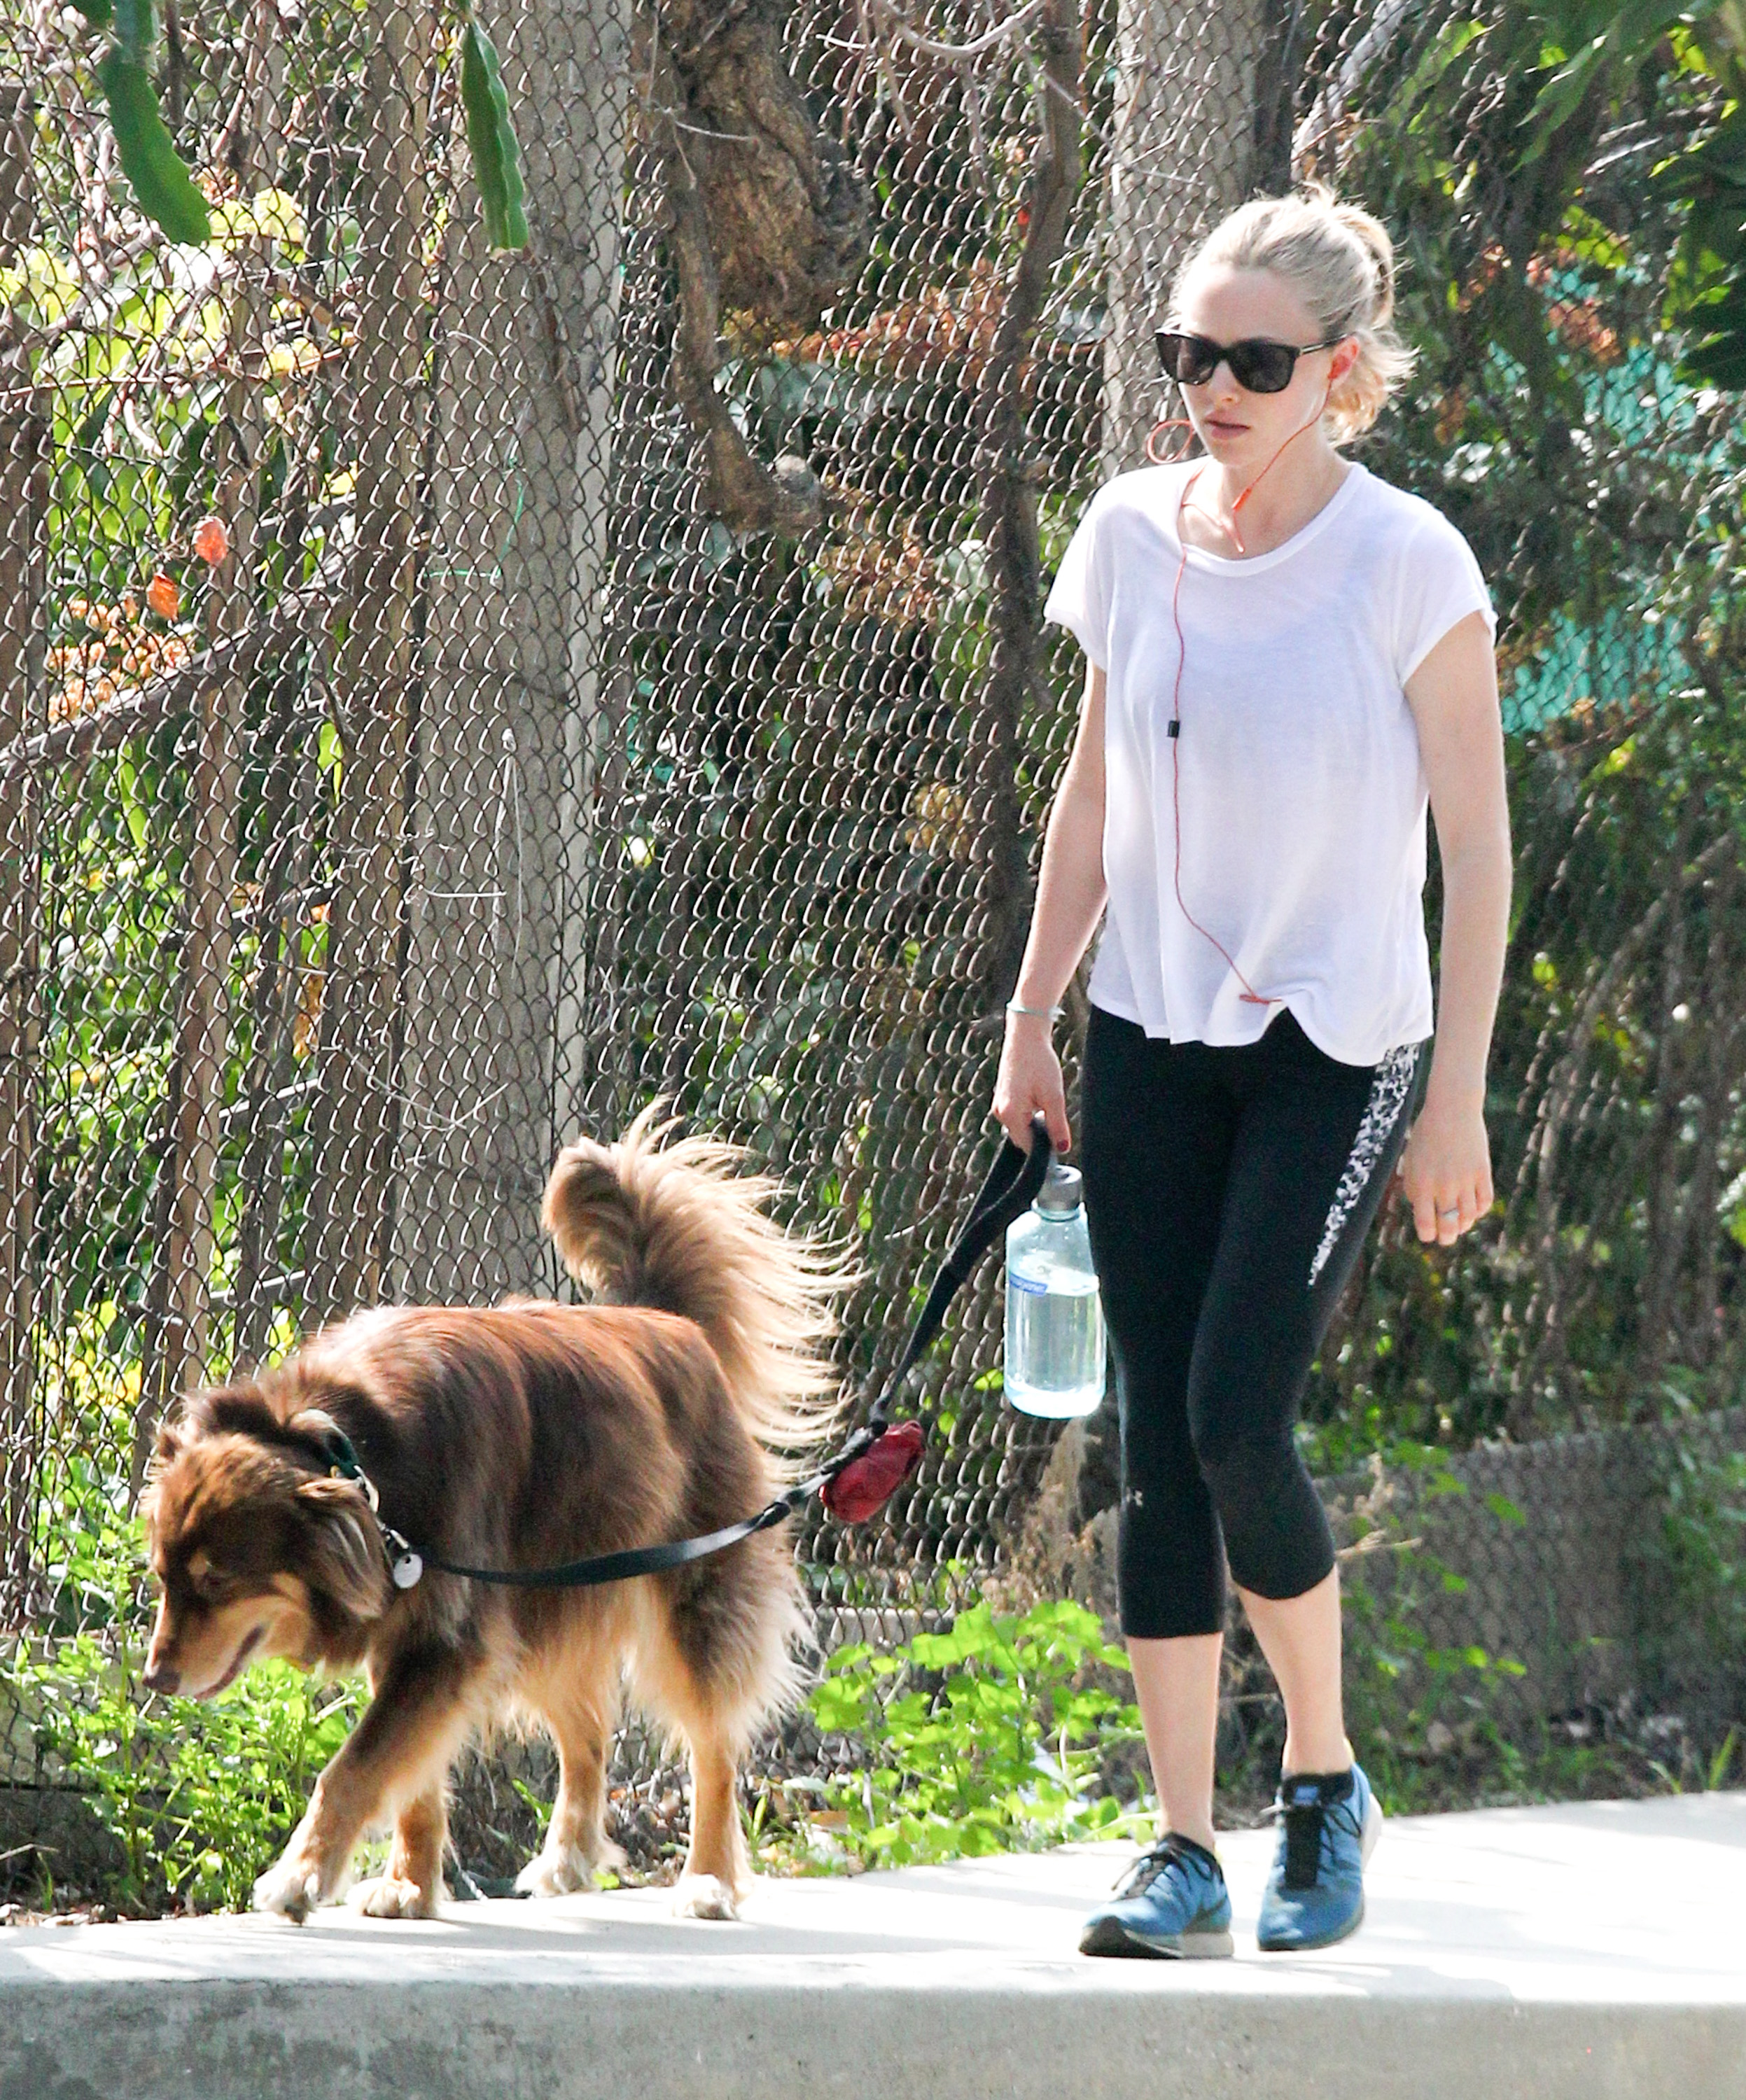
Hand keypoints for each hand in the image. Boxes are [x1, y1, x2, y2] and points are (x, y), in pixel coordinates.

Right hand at [993, 1012, 1071, 1154]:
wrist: (1025, 1037)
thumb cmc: (1039, 1063)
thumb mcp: (1053, 1096)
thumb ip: (1057, 1126)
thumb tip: (1062, 1148)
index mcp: (1010, 1114)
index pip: (1027, 1146)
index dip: (1045, 1147)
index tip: (1060, 1139)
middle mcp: (999, 1113)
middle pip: (1022, 1138)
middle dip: (1040, 1134)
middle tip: (1056, 1115)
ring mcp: (998, 1105)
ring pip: (1020, 1127)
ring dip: (1035, 1123)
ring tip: (1047, 1100)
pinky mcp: (1001, 1098)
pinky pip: (1017, 1116)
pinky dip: (1029, 1113)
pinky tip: (1039, 1096)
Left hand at [1396, 1090, 1492, 1245]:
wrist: (1451, 1110)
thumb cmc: (1426, 1135)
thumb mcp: (1411, 1160)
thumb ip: (1414, 1186)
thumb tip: (1422, 1211)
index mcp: (1422, 1183)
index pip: (1425, 1223)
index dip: (1427, 1234)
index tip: (1428, 1235)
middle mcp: (1443, 1185)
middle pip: (1448, 1225)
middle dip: (1447, 1237)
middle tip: (1446, 1238)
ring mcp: (1465, 1180)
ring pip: (1468, 1217)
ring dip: (1464, 1225)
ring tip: (1460, 1224)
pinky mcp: (1483, 1172)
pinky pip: (1485, 1202)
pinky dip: (1480, 1210)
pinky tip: (1473, 1208)